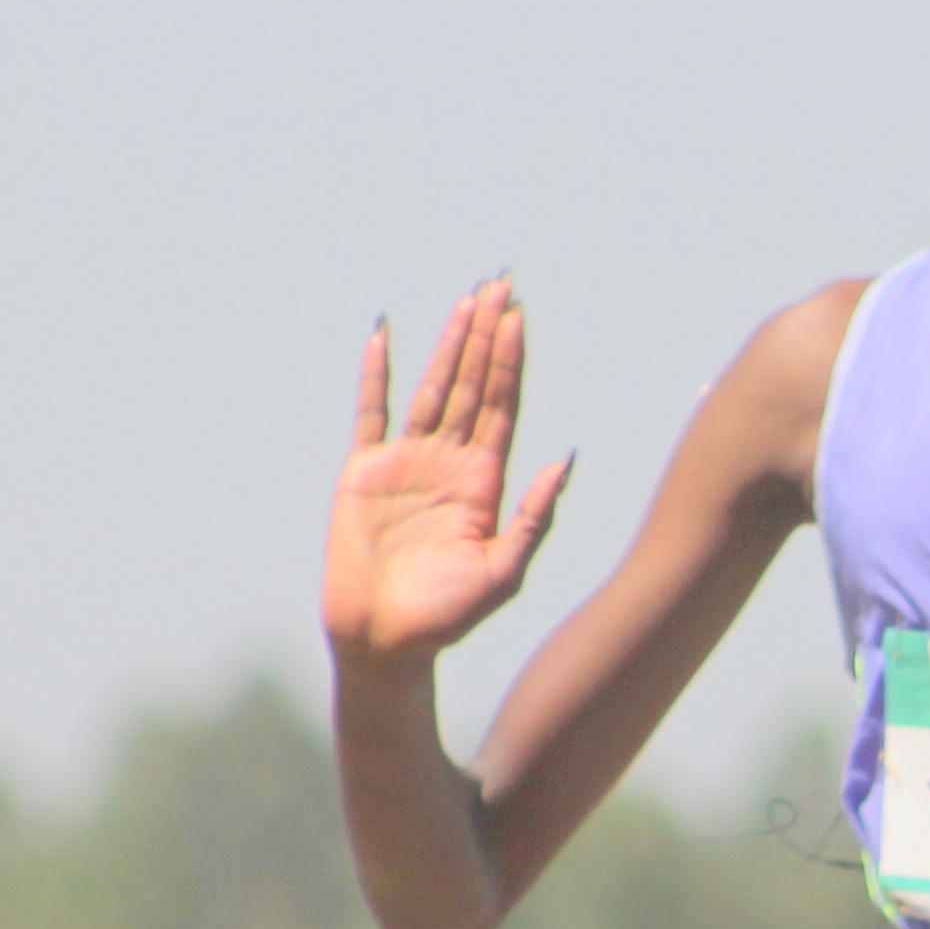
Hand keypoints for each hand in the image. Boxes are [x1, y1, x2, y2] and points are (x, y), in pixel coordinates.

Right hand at [322, 279, 576, 670]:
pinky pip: (371, 412)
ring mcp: (405, 463)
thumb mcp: (503, 573)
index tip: (518, 316)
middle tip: (501, 284)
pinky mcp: (363, 472)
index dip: (510, 360)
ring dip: (449, 345)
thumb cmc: (447, 619)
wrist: (385, 643)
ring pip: (432, 388)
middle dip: (487, 336)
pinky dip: (376, 373)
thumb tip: (566, 459)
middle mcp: (448, 463)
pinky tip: (383, 335)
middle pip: (473, 385)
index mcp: (484, 482)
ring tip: (466, 300)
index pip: (502, 406)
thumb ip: (535, 517)